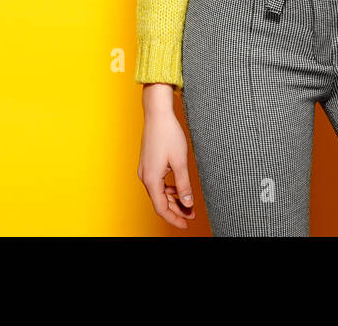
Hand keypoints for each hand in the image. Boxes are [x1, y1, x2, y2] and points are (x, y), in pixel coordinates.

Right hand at [137, 83, 195, 227]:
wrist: (157, 114)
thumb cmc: (168, 134)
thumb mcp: (180, 162)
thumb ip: (184, 185)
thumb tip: (187, 203)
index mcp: (151, 179)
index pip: (161, 208)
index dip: (174, 218)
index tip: (186, 224)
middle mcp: (145, 176)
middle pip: (159, 202)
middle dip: (176, 210)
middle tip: (192, 215)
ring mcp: (146, 170)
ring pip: (159, 193)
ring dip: (173, 200)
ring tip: (189, 204)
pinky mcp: (148, 164)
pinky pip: (158, 183)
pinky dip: (169, 189)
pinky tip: (179, 189)